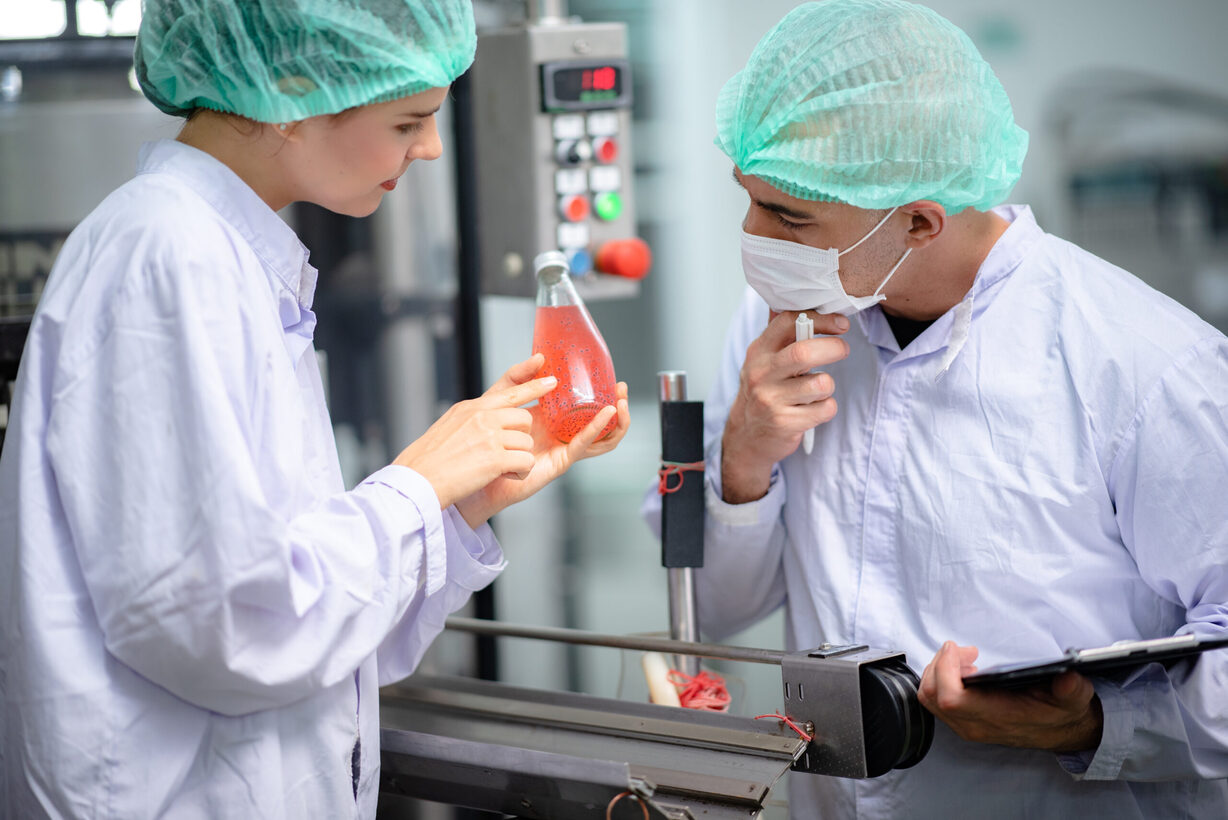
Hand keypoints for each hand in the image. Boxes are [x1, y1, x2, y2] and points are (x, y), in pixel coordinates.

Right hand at [392, 354, 557, 510]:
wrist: (416, 481)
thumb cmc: (428, 461)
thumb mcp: (449, 426)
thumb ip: (471, 419)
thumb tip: (486, 420)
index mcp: (472, 408)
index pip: (510, 390)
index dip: (533, 384)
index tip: (551, 380)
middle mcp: (482, 417)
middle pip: (524, 419)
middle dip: (520, 439)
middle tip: (501, 455)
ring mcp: (489, 436)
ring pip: (526, 442)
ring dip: (518, 459)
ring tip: (497, 470)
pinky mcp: (495, 458)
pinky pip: (525, 462)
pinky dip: (519, 473)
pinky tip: (504, 477)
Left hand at [454, 372, 630, 528]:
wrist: (479, 470)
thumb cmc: (488, 439)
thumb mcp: (501, 399)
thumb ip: (518, 377)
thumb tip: (540, 357)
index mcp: (554, 419)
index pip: (586, 406)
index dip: (602, 393)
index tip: (611, 377)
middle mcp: (564, 434)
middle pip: (602, 423)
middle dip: (618, 406)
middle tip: (621, 388)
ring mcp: (564, 448)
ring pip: (602, 438)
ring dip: (616, 421)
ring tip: (620, 403)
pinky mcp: (561, 461)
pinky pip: (584, 445)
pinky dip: (597, 429)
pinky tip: (606, 415)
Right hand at [721, 310, 849, 502]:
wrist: (746, 436)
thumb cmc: (763, 392)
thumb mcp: (762, 360)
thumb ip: (779, 333)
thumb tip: (795, 301)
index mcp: (758, 352)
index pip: (788, 322)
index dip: (820, 319)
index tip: (840, 324)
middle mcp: (761, 374)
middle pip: (804, 352)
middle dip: (833, 348)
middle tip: (842, 350)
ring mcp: (770, 400)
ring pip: (821, 384)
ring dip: (828, 385)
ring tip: (818, 389)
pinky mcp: (784, 423)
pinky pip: (825, 409)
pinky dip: (827, 408)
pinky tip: (813, 409)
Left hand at [917, 641, 1103, 753]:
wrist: (1061, 731)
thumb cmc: (1061, 712)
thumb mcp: (1073, 698)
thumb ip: (1071, 688)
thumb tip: (1068, 677)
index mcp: (997, 717)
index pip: (951, 699)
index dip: (944, 670)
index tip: (955, 649)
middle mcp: (975, 725)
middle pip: (931, 695)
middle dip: (939, 664)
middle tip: (964, 650)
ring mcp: (967, 725)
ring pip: (929, 698)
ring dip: (939, 670)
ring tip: (965, 657)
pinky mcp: (964, 721)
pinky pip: (936, 701)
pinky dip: (941, 679)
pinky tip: (965, 670)